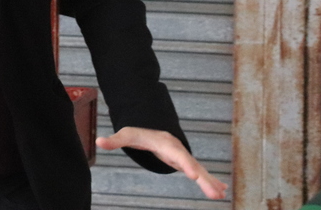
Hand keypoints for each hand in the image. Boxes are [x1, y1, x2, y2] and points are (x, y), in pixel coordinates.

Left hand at [96, 127, 227, 199]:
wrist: (152, 125)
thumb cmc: (139, 132)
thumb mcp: (126, 134)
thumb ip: (114, 140)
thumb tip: (98, 142)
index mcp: (166, 144)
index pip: (177, 155)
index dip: (185, 163)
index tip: (193, 174)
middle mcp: (178, 150)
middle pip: (193, 165)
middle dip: (204, 179)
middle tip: (216, 194)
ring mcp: (184, 157)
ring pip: (199, 170)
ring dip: (211, 182)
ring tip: (222, 195)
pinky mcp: (186, 163)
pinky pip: (200, 173)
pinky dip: (211, 180)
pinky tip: (222, 190)